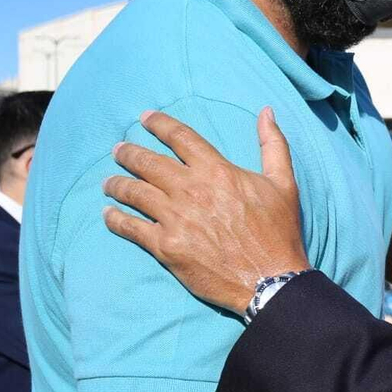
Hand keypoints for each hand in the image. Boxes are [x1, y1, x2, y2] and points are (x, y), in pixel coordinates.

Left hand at [104, 108, 309, 315]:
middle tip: (119, 150)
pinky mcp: (166, 246)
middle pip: (148, 162)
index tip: (144, 118)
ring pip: (134, 192)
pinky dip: (115, 219)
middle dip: (129, 153)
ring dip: (117, 184)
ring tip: (108, 182)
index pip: (180, 137)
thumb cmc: (278, 232)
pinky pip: (130, 227)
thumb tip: (267, 112)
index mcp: (217, 171)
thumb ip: (273, 144)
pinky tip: (107, 214)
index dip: (159, 124)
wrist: (270, 279)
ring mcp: (175, 218)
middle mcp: (191, 190)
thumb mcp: (283, 183)